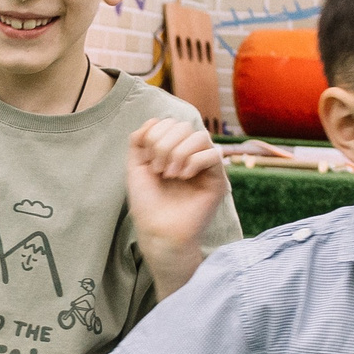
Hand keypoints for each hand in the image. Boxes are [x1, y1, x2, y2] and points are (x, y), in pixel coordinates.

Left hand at [127, 116, 227, 288]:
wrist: (158, 233)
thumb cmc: (147, 206)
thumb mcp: (136, 168)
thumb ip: (139, 142)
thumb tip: (152, 120)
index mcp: (172, 152)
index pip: (170, 123)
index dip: (156, 134)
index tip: (147, 160)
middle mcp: (190, 156)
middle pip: (184, 126)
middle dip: (165, 144)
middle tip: (158, 170)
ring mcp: (204, 167)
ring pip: (200, 136)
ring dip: (179, 152)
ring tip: (169, 174)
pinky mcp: (217, 180)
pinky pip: (212, 154)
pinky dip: (194, 161)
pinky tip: (183, 178)